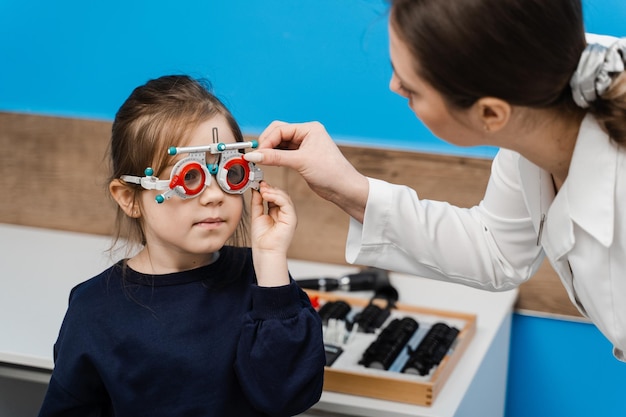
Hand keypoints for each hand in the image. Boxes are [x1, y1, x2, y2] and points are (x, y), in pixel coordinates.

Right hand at [245, 121, 368, 221]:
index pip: (280, 129)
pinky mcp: (302, 158)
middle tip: (257, 156)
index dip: (266, 141)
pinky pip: (284, 154)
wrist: (344, 189)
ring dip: (270, 151)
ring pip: (280, 144)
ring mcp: (304, 146)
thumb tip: (255, 155)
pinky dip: (275, 158)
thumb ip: (275, 157)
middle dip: (266, 144)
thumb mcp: (300, 162)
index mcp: (309, 129)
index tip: (257, 153)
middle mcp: (307, 135)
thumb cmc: (331, 172)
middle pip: (278, 134)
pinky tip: (270, 164)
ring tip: (261, 161)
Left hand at [250, 181, 295, 285]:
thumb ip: (257, 203)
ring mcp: (289, 216)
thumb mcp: (257, 215)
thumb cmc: (262, 239)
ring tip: (262, 190)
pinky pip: (286, 203)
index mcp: (278, 213)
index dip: (267, 189)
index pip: (275, 196)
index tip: (258, 184)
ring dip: (273, 191)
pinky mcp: (291, 218)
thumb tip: (256, 190)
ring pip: (284, 197)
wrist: (265, 251)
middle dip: (270, 188)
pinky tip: (266, 195)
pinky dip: (276, 197)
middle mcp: (285, 214)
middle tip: (260, 185)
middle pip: (281, 195)